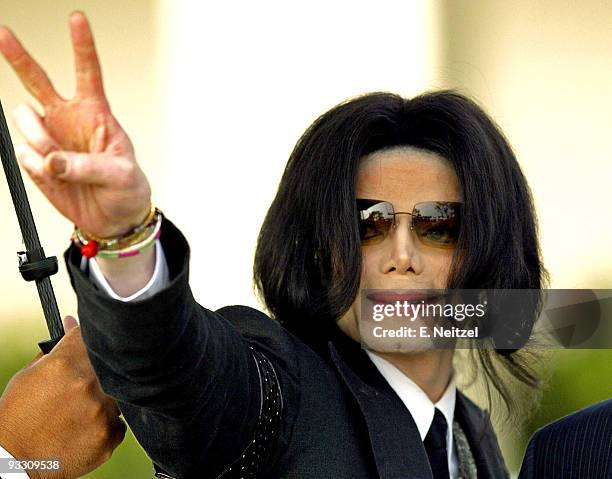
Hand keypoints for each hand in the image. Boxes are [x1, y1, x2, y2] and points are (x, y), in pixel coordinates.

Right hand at [0, 11, 150, 237]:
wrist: (115, 219)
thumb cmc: (127, 190)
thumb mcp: (121, 176)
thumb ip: (87, 166)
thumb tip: (52, 161)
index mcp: (96, 114)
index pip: (88, 73)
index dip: (82, 46)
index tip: (77, 19)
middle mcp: (68, 120)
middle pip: (37, 81)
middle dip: (18, 56)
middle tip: (3, 34)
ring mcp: (50, 139)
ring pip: (24, 120)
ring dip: (40, 140)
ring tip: (60, 162)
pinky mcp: (36, 162)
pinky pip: (24, 155)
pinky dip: (36, 166)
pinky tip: (54, 175)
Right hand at [0, 316, 126, 478]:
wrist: (15, 461)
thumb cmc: (19, 415)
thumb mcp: (29, 376)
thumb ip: (56, 349)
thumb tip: (72, 321)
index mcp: (65, 364)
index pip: (93, 336)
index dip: (94, 340)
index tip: (94, 346)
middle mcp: (87, 384)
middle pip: (111, 364)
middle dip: (103, 370)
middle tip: (88, 384)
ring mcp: (101, 410)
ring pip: (119, 393)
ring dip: (106, 398)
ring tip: (83, 409)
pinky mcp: (110, 434)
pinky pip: (120, 421)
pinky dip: (108, 423)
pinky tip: (87, 428)